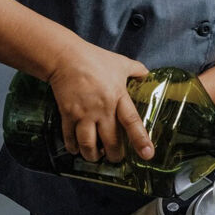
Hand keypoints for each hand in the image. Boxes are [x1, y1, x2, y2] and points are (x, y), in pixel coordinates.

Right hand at [48, 40, 153, 162]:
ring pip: (89, 145)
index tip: (148, 154)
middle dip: (114, 155)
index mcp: (118, 96)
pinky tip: (76, 149)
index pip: (132, 121)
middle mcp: (102, 109)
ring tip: (95, 156)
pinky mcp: (67, 114)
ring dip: (93, 156)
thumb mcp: (120, 62)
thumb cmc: (95, 59)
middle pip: (111, 142)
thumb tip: (148, 76)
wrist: (66, 57)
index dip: (140, 139)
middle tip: (115, 157)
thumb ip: (136, 71)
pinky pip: (70, 138)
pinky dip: (74, 147)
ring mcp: (83, 113)